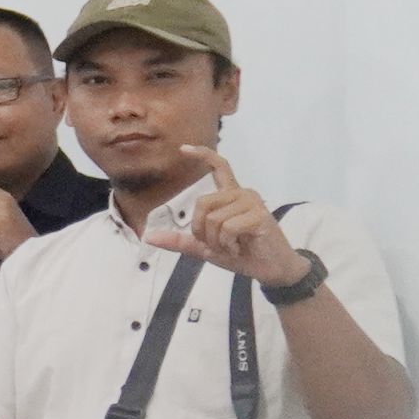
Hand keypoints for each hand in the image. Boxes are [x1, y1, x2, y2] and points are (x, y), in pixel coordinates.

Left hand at [142, 149, 311, 287]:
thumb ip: (180, 240)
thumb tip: (148, 237)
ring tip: (233, 246)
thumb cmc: (242, 254)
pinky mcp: (260, 215)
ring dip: (216, 241)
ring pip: (213, 218)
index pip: (219, 167)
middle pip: (202, 203)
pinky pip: (227, 228)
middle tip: (219, 244)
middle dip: (202, 231)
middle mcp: (242, 193)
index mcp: (230, 196)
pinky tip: (241, 247)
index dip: (202, 155)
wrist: (271, 269)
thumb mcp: (205, 248)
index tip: (182, 148)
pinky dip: (227, 244)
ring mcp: (252, 202)